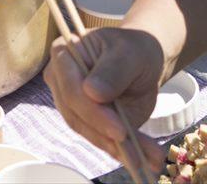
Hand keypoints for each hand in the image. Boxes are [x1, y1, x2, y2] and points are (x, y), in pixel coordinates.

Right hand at [44, 26, 166, 167]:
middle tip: (134, 150)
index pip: (71, 90)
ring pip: (89, 132)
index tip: (119, 130)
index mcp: (63, 54)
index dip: (93, 112)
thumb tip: (91, 93)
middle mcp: (61, 81)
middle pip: (76, 115)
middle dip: (105, 135)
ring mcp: (72, 103)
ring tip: (145, 157)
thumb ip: (112, 70)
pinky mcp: (88, 121)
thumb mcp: (129, 53)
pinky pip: (102, 139)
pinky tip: (143, 158)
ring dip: (118, 148)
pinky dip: (124, 151)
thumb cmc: (133, 48)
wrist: (144, 60)